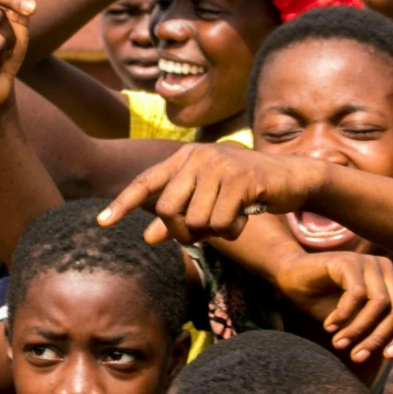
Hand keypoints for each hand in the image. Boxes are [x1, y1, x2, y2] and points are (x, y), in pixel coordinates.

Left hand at [101, 145, 327, 244]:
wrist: (290, 178)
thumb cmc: (246, 190)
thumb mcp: (209, 199)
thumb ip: (179, 215)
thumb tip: (148, 237)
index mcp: (185, 157)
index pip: (146, 182)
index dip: (123, 204)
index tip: (102, 223)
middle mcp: (198, 156)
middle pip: (169, 210)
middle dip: (183, 231)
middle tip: (203, 234)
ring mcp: (219, 165)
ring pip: (196, 220)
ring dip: (213, 232)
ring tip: (231, 219)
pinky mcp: (240, 179)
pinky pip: (221, 223)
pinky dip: (232, 230)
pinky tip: (244, 218)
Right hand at [274, 251, 392, 364]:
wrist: (291, 277)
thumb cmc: (323, 300)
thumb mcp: (352, 320)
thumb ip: (372, 330)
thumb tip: (391, 356)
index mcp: (392, 282)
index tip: (386, 357)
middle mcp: (386, 268)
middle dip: (378, 337)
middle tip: (357, 356)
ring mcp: (369, 262)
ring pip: (378, 302)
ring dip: (358, 328)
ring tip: (339, 343)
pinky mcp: (349, 260)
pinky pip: (356, 293)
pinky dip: (344, 314)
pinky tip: (329, 325)